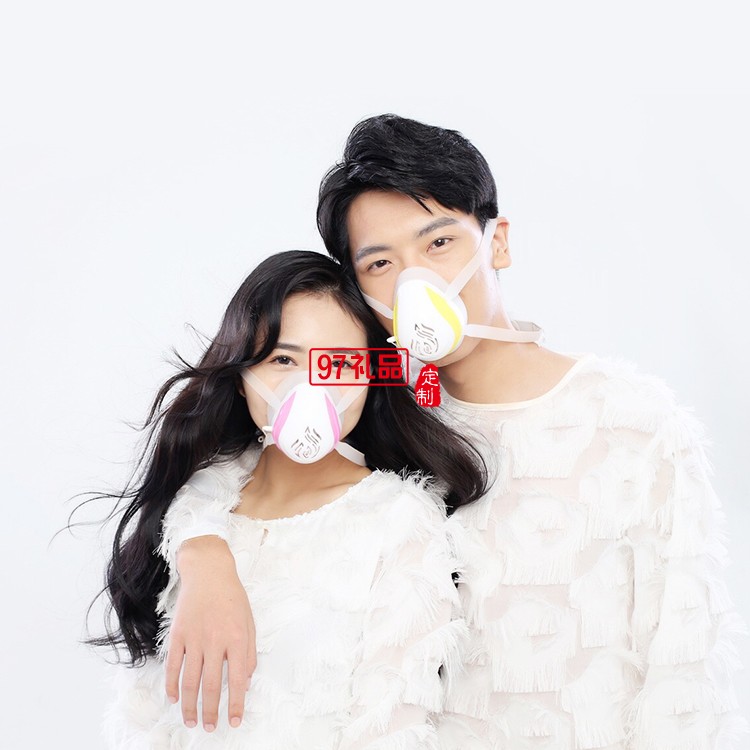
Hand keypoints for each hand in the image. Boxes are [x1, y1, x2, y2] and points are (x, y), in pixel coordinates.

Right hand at [165, 536, 256, 730]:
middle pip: (210, 685)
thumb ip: (249, 652)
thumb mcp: (249, 621)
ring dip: (189, 705)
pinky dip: (172, 684)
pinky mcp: (177, 634)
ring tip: (191, 721)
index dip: (235, 704)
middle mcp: (215, 640)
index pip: (237, 680)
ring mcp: (194, 638)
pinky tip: (174, 698)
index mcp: (237, 638)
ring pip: (189, 680)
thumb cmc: (232, 596)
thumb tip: (245, 682)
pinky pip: (173, 665)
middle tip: (210, 728)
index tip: (233, 722)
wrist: (208, 571)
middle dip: (210, 711)